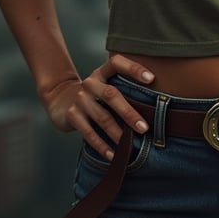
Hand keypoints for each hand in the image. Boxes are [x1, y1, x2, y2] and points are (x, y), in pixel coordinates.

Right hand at [40, 54, 154, 159]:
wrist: (61, 100)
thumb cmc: (96, 94)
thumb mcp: (106, 84)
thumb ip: (124, 88)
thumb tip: (157, 105)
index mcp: (102, 72)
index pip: (117, 63)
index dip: (134, 68)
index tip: (152, 78)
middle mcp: (90, 83)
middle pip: (111, 94)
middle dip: (129, 112)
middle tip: (144, 128)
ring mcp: (80, 99)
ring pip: (102, 117)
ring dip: (118, 133)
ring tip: (130, 145)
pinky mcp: (72, 115)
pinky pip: (89, 133)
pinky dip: (102, 145)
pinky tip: (113, 154)